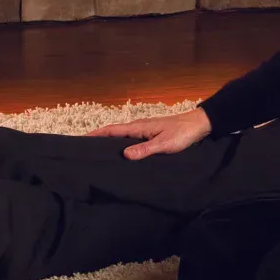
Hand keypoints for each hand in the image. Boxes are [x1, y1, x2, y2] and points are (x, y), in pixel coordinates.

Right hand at [87, 106, 212, 159]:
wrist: (198, 124)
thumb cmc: (182, 133)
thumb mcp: (164, 144)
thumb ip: (145, 149)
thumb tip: (124, 155)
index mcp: (138, 128)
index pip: (112, 131)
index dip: (96, 135)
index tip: (81, 140)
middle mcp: (138, 127)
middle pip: (114, 133)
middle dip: (99, 140)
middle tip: (85, 151)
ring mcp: (144, 130)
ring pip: (122, 137)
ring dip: (110, 143)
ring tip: (99, 155)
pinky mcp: (151, 135)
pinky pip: (131, 140)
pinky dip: (122, 145)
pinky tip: (123, 155)